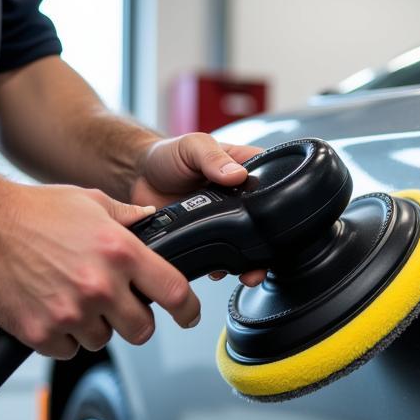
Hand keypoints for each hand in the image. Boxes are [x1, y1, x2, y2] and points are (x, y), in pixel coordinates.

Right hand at [0, 182, 200, 359]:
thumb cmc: (31, 211)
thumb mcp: (89, 201)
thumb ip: (125, 217)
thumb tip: (151, 219)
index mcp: (120, 251)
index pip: (175, 293)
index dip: (189, 311)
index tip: (189, 316)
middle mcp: (100, 285)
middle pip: (142, 330)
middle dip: (134, 321)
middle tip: (116, 307)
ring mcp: (71, 312)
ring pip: (103, 341)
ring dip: (94, 327)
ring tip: (71, 298)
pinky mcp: (41, 332)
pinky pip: (68, 350)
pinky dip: (62, 337)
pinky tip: (50, 309)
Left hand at [132, 132, 265, 286]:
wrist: (137, 178)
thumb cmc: (167, 156)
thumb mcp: (193, 146)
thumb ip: (212, 157)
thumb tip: (236, 174)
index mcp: (244, 170)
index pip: (275, 183)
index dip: (282, 200)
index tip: (280, 217)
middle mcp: (239, 199)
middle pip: (264, 225)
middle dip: (268, 246)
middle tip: (265, 260)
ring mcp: (224, 221)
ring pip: (246, 246)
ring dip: (248, 262)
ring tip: (247, 273)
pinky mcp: (207, 238)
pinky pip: (220, 257)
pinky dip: (220, 267)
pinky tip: (217, 270)